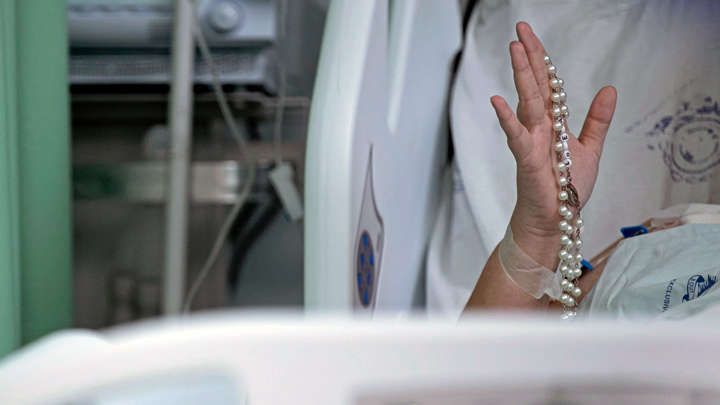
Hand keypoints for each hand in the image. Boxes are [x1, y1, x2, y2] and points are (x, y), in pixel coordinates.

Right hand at [490, 22, 616, 267]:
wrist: (556, 218)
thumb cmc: (566, 186)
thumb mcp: (590, 148)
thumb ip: (597, 119)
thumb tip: (610, 89)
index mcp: (553, 122)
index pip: (548, 83)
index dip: (541, 59)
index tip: (530, 36)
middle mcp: (539, 127)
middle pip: (535, 85)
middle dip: (528, 57)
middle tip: (519, 29)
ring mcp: (531, 141)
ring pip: (527, 102)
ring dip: (521, 76)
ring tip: (515, 50)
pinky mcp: (527, 159)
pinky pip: (517, 136)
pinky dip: (507, 119)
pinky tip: (498, 100)